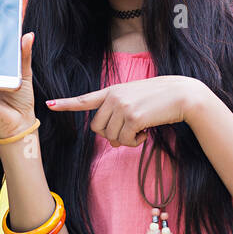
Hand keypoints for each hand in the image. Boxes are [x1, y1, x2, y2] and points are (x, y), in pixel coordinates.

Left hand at [45, 75, 204, 147]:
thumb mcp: (135, 101)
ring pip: (110, 137)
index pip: (84, 99)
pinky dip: (135, 142)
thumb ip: (118, 116)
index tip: (49, 105)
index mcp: (111, 91)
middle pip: (97, 129)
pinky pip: (125, 140)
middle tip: (130, 133)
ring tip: (141, 130)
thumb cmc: (160, 100)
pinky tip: (146, 132)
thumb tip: (111, 142)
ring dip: (125, 140)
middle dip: (111, 136)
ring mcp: (122, 106)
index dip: (66, 103)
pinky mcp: (133, 117)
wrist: (183, 94)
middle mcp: (113, 97)